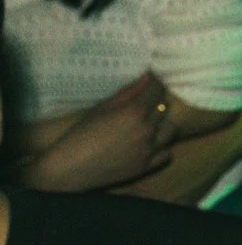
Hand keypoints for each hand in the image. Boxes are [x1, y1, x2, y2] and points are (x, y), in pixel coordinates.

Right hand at [21, 74, 174, 191]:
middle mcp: (146, 129)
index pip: (157, 89)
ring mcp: (148, 149)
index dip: (155, 83)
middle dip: (157, 102)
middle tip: (147, 102)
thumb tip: (148, 76)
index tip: (150, 81)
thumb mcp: (102, 107)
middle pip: (165, 108)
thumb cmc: (81, 134)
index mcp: (134, 111)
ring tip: (151, 123)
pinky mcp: (145, 167)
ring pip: (171, 130)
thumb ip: (129, 91)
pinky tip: (151, 143)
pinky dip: (162, 147)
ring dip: (163, 124)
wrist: (68, 168)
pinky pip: (166, 153)